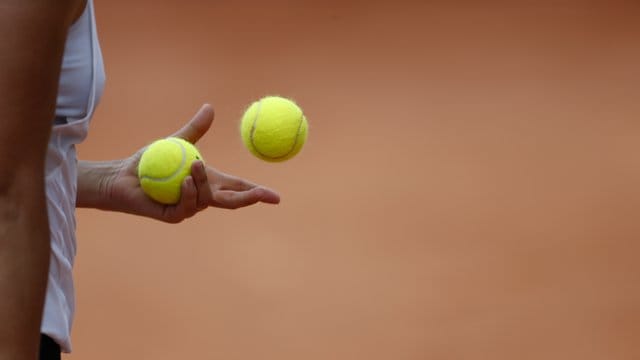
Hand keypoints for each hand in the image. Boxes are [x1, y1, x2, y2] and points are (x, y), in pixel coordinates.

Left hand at [103, 104, 279, 222]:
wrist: (122, 177)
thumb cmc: (150, 160)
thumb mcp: (177, 141)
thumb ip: (196, 128)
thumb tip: (210, 107)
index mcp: (210, 182)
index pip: (238, 188)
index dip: (257, 192)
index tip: (276, 197)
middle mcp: (203, 197)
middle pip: (233, 202)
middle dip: (251, 198)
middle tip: (264, 194)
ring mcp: (190, 208)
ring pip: (207, 199)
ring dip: (203, 182)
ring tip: (192, 165)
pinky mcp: (174, 215)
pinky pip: (187, 206)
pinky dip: (188, 192)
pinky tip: (183, 181)